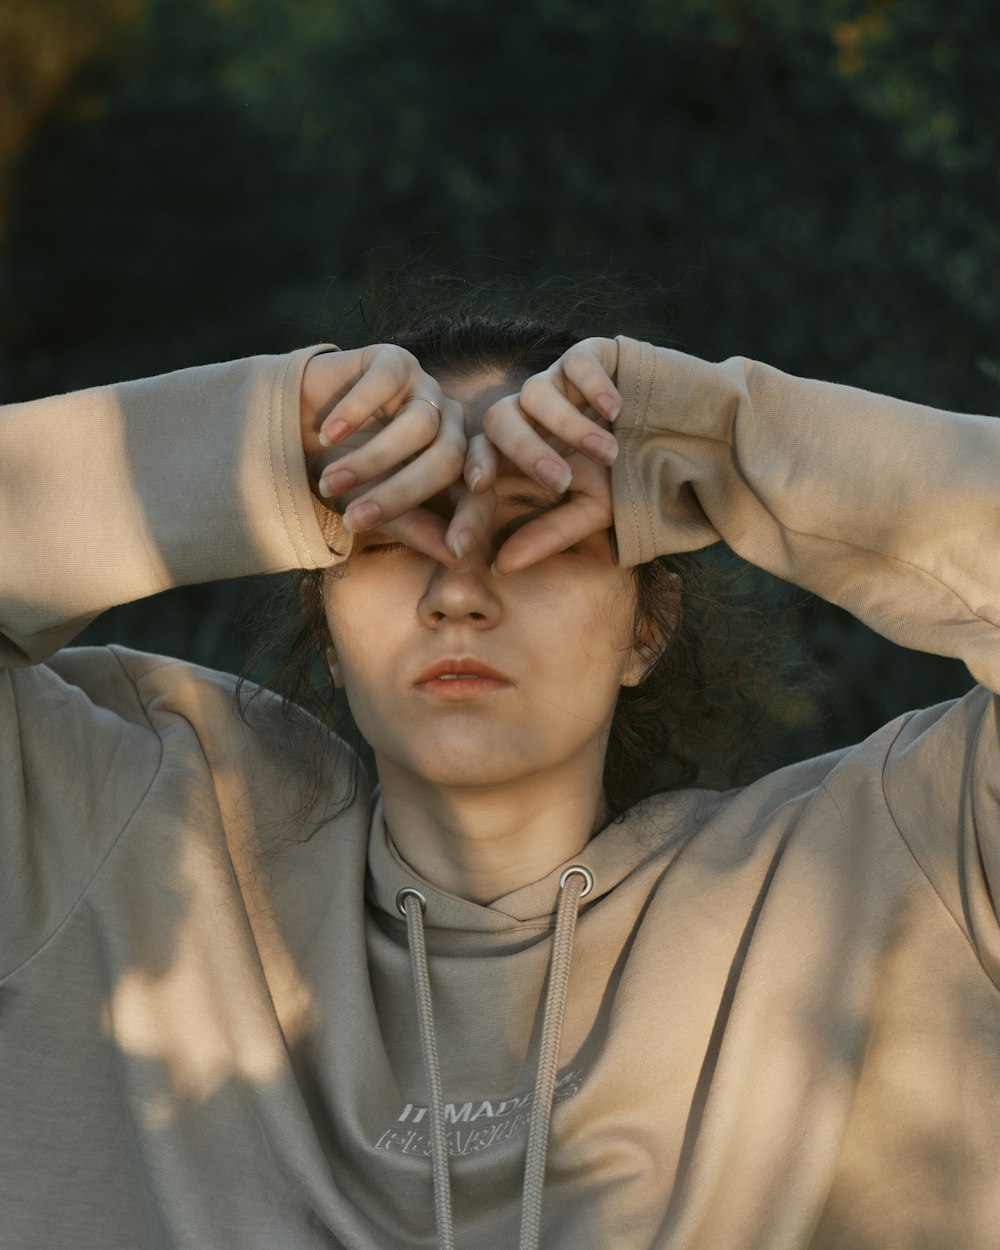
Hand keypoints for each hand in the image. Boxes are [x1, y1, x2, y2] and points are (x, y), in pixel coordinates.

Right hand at [301, 345, 490, 566]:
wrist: (294, 424)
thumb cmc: (342, 471)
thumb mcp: (375, 506)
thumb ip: (416, 528)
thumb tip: (459, 559)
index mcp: (455, 463)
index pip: (480, 491)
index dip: (473, 518)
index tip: (459, 549)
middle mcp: (449, 424)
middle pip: (447, 458)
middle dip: (401, 494)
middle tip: (355, 519)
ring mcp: (425, 388)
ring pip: (419, 425)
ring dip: (370, 459)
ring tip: (329, 482)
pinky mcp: (394, 359)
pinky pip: (386, 383)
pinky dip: (355, 411)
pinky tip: (327, 433)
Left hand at [453, 337, 620, 573]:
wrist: (682, 434)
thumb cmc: (627, 474)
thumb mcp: (591, 510)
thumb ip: (548, 533)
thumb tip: (502, 567)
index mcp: (517, 453)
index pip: (478, 464)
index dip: (470, 490)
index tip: (474, 506)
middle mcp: (528, 415)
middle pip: (497, 421)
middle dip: (525, 451)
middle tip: (560, 481)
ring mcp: (556, 382)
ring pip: (537, 392)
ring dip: (570, 426)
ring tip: (609, 452)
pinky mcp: (588, 354)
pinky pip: (576, 363)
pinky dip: (593, 386)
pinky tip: (616, 410)